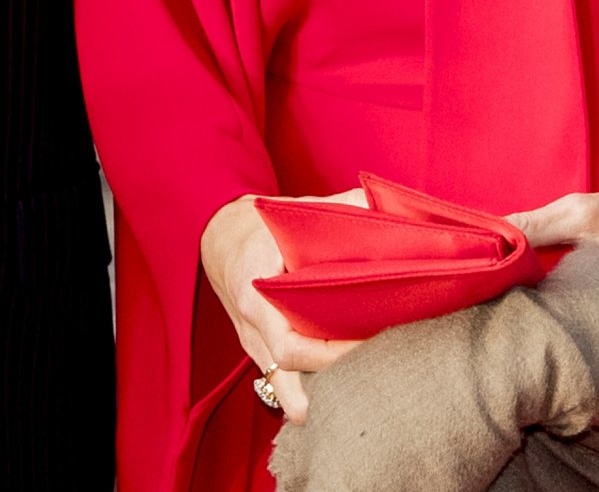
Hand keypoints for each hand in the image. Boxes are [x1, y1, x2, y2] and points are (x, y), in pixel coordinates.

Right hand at [200, 190, 366, 422]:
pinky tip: (339, 386)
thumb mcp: (292, 212)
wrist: (221, 237)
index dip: (327, 354)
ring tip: (359, 389)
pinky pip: (281, 381)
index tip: (364, 343)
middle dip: (327, 382)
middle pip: (286, 379)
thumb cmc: (262, 227)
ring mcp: (253, 344)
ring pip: (282, 390)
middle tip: (371, 370)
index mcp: (256, 296)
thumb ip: (336, 207)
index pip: (288, 345)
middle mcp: (252, 328)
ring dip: (316, 395)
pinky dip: (307, 388)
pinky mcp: (260, 349)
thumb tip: (377, 203)